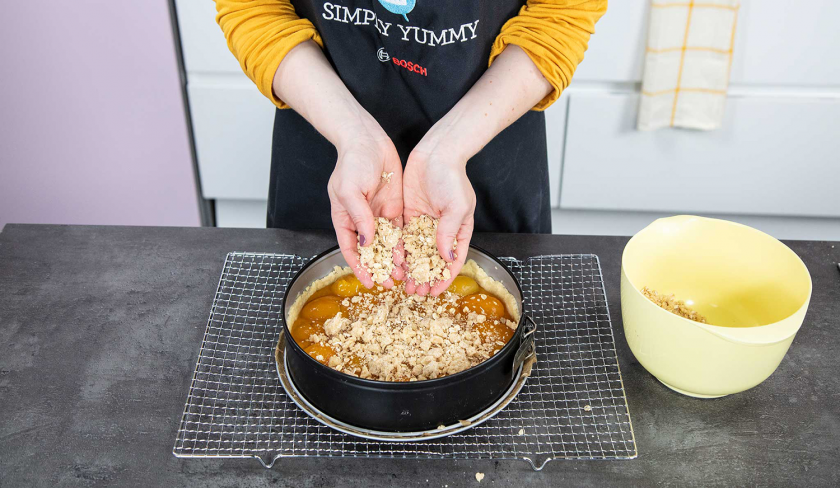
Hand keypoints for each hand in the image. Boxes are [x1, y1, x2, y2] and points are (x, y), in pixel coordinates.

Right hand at [328, 118, 404, 288]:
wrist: (367, 139)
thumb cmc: (352, 162)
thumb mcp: (350, 190)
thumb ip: (359, 217)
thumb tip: (366, 242)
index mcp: (345, 218)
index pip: (350, 249)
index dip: (359, 267)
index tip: (368, 282)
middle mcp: (362, 220)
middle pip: (370, 251)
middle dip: (379, 268)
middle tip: (389, 284)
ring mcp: (378, 215)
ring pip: (387, 244)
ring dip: (393, 260)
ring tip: (403, 276)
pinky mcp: (394, 208)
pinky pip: (399, 231)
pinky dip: (404, 245)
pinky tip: (411, 257)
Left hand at [402, 135, 475, 296]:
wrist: (436, 153)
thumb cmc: (453, 177)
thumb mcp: (456, 207)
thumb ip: (449, 233)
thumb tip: (444, 257)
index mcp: (458, 230)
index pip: (452, 260)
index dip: (445, 277)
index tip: (436, 291)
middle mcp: (441, 230)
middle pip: (433, 260)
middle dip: (425, 277)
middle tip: (416, 293)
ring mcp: (424, 223)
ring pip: (417, 253)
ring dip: (412, 269)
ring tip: (404, 285)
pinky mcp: (409, 215)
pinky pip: (403, 238)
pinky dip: (400, 253)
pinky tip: (394, 265)